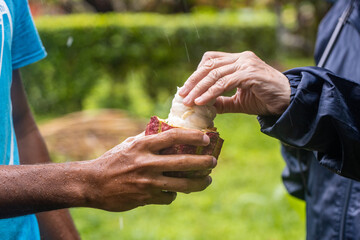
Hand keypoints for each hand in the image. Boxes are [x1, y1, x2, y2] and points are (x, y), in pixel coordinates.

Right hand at [86, 129, 215, 211]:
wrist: (92, 184)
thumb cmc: (112, 161)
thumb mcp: (128, 144)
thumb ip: (147, 138)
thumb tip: (167, 128)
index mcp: (142, 146)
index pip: (174, 137)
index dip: (193, 136)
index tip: (206, 138)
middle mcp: (147, 163)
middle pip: (183, 162)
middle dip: (203, 162)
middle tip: (213, 162)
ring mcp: (147, 182)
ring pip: (181, 184)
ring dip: (198, 183)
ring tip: (207, 180)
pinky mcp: (146, 198)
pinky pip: (169, 197)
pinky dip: (174, 194)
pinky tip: (174, 191)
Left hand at [179, 51, 290, 114]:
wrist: (288, 102)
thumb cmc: (264, 100)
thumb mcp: (238, 101)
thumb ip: (221, 101)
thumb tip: (203, 106)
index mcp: (237, 60)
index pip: (210, 60)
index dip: (196, 73)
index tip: (187, 89)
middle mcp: (241, 58)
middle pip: (209, 65)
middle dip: (193, 81)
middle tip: (182, 96)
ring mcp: (246, 64)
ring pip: (215, 74)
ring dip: (199, 88)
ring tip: (188, 101)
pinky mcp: (250, 74)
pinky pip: (225, 82)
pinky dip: (210, 92)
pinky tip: (201, 102)